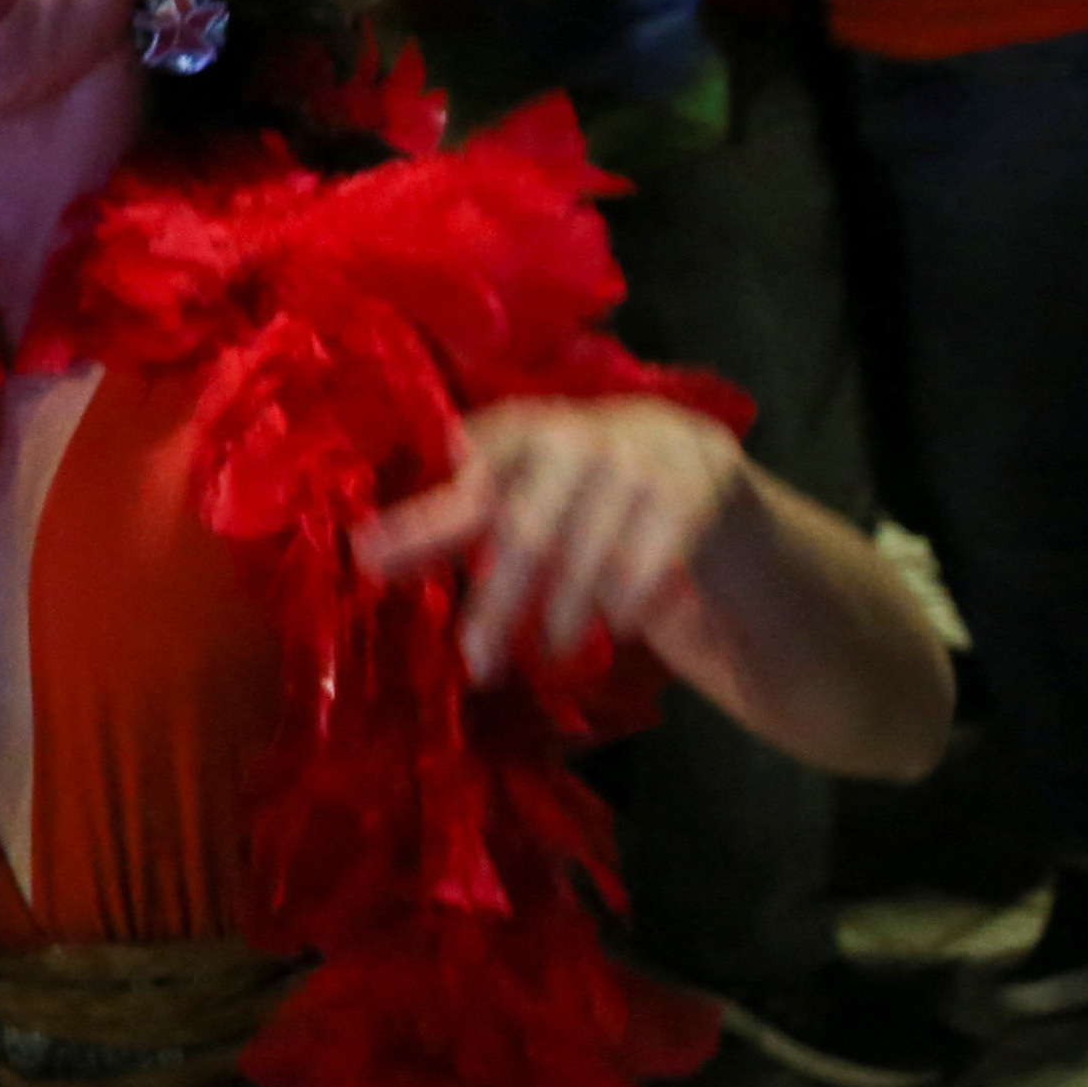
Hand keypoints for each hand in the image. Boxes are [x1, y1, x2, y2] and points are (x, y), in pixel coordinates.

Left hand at [356, 397, 751, 680]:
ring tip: (548, 652)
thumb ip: (447, 527)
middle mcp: (596, 426)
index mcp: (543, 423)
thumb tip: (362, 552)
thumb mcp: (524, 512)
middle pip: (532, 524)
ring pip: (593, 548)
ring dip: (567, 610)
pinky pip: (660, 552)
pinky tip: (617, 626)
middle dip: (500, 599)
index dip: (472, 477)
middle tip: (475, 662)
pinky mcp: (708, 485)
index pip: (495, 445)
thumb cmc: (595, 512)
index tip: (447, 504)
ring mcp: (656, 452)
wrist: (725, 512)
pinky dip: (632, 596)